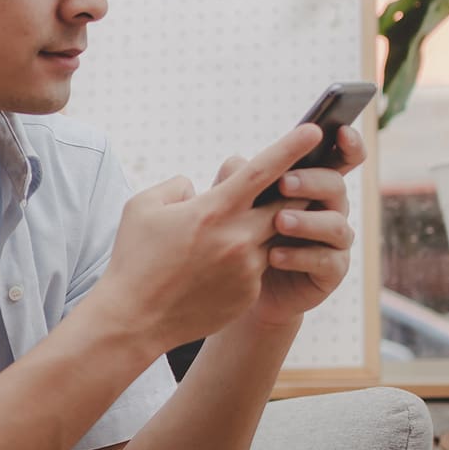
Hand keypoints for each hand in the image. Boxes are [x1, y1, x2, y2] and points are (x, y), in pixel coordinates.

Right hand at [93, 125, 321, 353]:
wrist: (134, 319)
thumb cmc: (134, 259)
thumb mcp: (141, 207)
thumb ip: (176, 186)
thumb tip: (198, 187)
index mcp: (213, 210)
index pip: (263, 170)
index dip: (291, 148)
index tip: (314, 130)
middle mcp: (238, 237)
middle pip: (287, 203)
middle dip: (295, 188)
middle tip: (297, 177)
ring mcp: (248, 268)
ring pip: (275, 235)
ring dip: (265, 226)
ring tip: (238, 227)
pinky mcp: (249, 292)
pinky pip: (258, 265)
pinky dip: (245, 258)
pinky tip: (214, 267)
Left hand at [215, 124, 363, 328]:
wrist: (238, 287)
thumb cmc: (238, 235)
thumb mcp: (233, 204)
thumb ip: (237, 182)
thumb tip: (237, 162)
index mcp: (311, 185)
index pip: (339, 159)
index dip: (347, 144)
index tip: (338, 130)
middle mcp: (329, 208)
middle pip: (335, 186)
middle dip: (311, 181)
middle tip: (284, 182)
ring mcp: (333, 241)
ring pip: (336, 225)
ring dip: (307, 221)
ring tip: (279, 221)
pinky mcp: (331, 272)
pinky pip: (327, 261)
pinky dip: (300, 256)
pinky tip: (274, 256)